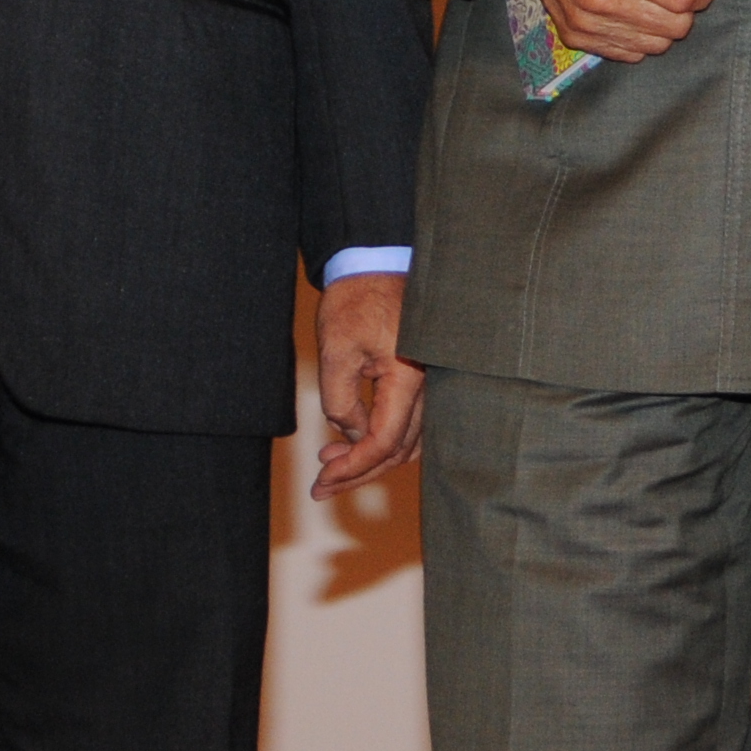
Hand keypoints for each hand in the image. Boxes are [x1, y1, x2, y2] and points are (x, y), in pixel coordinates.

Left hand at [311, 269, 424, 496]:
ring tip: (332, 462)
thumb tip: (351, 432)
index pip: (384, 441)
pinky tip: (356, 438)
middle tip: (323, 486)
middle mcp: (426, 384)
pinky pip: (410, 422)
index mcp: (408, 377)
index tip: (324, 478)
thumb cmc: (356, 301)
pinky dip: (385, 439)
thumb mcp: (335, 350)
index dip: (354, 466)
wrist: (374, 264)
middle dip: (360, 472)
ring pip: (408, 440)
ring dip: (372, 458)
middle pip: (400, 449)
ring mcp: (427, 382)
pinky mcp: (419, 377)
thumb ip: (341, 400)